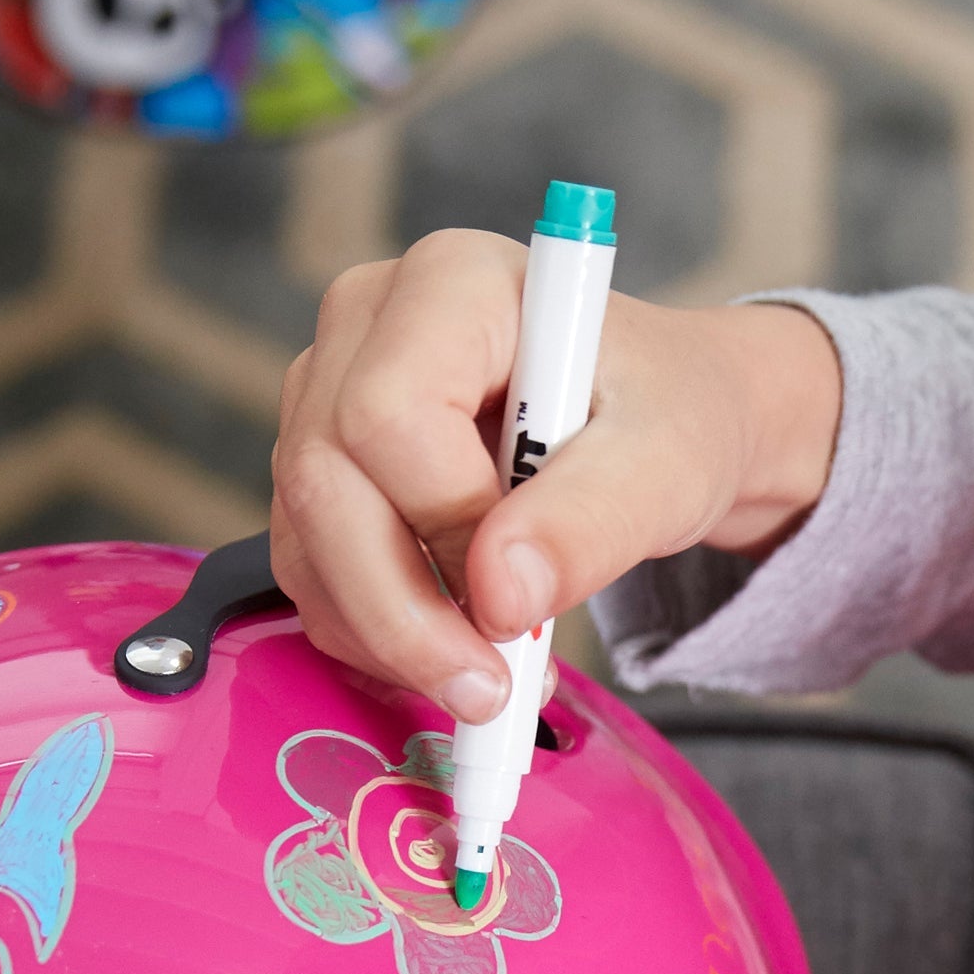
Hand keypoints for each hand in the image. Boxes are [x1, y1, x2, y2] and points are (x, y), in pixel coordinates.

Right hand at [269, 231, 841, 721]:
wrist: (657, 426)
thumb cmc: (665, 416)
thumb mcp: (666, 464)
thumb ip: (591, 522)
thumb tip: (499, 596)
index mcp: (453, 284)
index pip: (388, 412)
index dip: (445, 523)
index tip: (518, 599)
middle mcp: (366, 327)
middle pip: (324, 484)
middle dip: (404, 613)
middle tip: (490, 689)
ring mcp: (328, 399)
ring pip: (307, 542)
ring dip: (390, 639)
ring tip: (491, 678)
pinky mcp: (322, 472)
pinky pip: (312, 574)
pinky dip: (375, 639)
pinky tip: (453, 652)